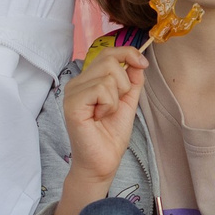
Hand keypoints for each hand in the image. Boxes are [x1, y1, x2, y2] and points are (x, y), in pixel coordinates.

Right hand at [61, 46, 147, 183]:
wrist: (103, 162)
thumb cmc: (111, 135)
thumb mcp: (127, 102)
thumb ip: (132, 81)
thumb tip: (137, 61)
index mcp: (88, 80)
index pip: (107, 52)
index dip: (127, 53)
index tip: (142, 64)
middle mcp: (77, 83)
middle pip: (109, 60)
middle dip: (124, 83)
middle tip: (116, 104)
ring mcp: (72, 92)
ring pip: (108, 75)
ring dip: (116, 98)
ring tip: (105, 114)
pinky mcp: (72, 103)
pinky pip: (101, 89)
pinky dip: (109, 104)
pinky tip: (99, 117)